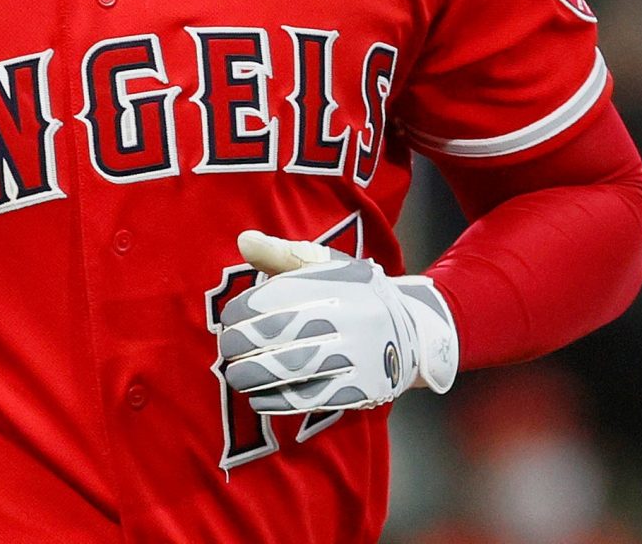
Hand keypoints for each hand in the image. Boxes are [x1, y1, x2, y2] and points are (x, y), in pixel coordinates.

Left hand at [214, 229, 459, 413]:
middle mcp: (351, 317)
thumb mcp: (328, 266)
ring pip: (294, 369)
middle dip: (243, 345)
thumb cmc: (357, 294)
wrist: (415, 330)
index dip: (244, 311)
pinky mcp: (362, 388)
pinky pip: (312, 398)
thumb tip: (243, 241)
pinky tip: (258, 397)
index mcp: (339, 283)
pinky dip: (277, 400)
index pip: (278, 297)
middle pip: (282, 334)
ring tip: (236, 375)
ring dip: (255, 376)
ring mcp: (359, 355)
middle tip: (226, 350)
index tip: (228, 319)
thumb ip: (284, 255)